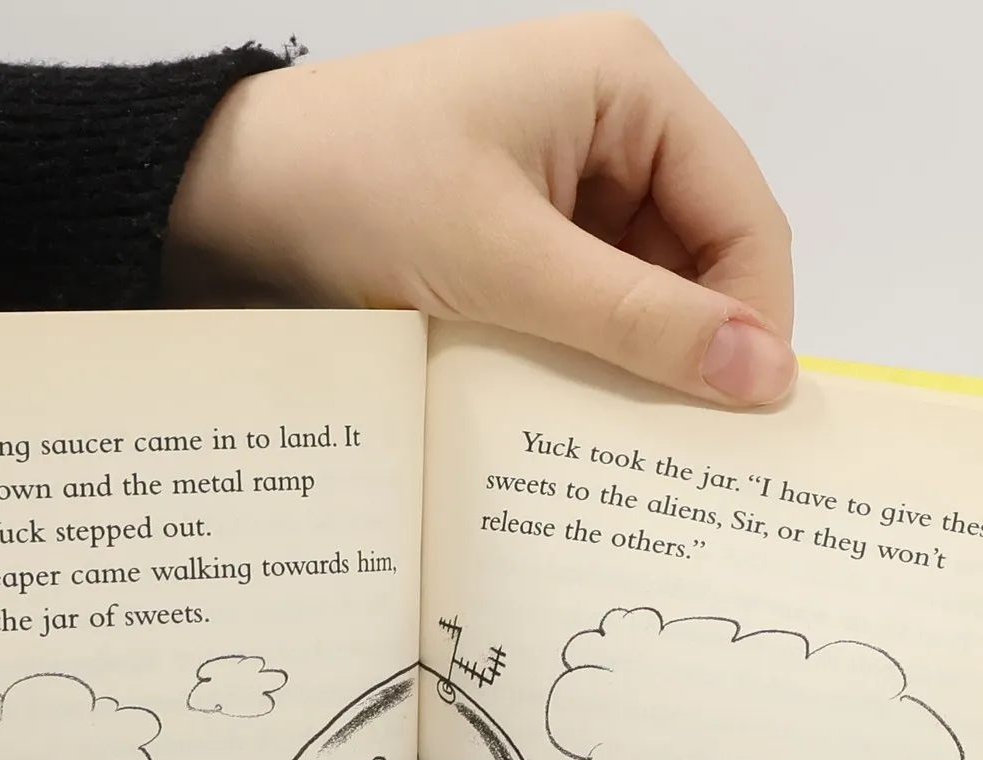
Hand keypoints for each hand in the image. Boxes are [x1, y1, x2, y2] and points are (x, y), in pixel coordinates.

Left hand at [168, 13, 794, 406]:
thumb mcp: (506, 263)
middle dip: (693, 345)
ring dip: (635, 359)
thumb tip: (763, 374)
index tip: (746, 418)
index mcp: (629, 85)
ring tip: (619, 439)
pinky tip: (567, 407)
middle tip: (685, 450)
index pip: (743, 213)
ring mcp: (565, 177)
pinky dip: (585, 355)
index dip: (756, 317)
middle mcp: (611, 121)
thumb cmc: (353, 189)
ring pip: (646, 288)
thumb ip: (637, 321)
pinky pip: (587, 301)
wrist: (219, 195)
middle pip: (702, 254)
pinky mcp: (521, 229)